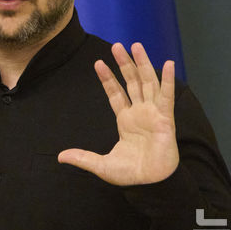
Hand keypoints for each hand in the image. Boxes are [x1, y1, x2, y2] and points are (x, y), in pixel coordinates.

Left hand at [58, 43, 177, 185]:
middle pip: (132, 82)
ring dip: (142, 64)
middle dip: (124, 64)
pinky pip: (167, 96)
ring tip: (135, 45)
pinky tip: (170, 64)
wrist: (151, 185)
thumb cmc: (131, 174)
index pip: (116, 93)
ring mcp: (153, 113)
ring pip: (148, 82)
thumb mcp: (102, 165)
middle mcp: (140, 113)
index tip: (98, 63)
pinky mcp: (165, 118)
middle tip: (117, 45)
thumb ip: (83, 158)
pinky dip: (169, 80)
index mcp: (126, 120)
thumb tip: (60, 157)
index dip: (108, 78)